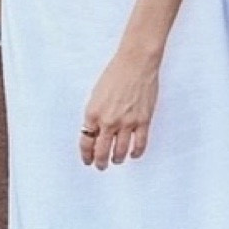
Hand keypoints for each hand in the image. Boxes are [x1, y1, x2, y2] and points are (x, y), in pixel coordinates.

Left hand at [80, 47, 160, 167]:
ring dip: (117, 159)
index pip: (86, 142)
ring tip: (116, 160)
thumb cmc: (115, 73)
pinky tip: (133, 154)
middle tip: (100, 166)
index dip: (86, 155)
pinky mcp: (143, 121)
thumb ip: (95, 114)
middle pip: (101, 151)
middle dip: (100, 162)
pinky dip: (136, 153)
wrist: (136, 63)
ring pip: (120, 151)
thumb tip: (96, 131)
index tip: (88, 160)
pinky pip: (139, 144)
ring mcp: (127, 122)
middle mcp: (108, 121)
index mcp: (93, 113)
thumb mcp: (97, 95)